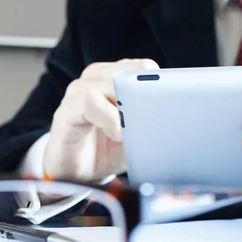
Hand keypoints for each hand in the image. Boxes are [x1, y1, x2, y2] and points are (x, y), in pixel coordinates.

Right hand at [44, 58, 158, 180]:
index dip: (160, 87)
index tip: (170, 108)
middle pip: (132, 72)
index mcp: (115, 76)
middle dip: (146, 97)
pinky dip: (111, 119)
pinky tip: (116, 135)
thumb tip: (174, 118)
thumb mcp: (137, 134)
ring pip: (114, 82)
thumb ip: (152, 121)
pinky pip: (92, 101)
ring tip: (129, 133)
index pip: (144, 68)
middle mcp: (97, 77)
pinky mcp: (68, 108)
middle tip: (151, 121)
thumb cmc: (107, 149)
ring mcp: (80, 90)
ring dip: (128, 110)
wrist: (76, 173)